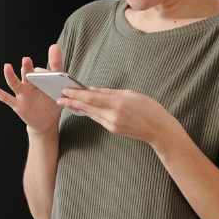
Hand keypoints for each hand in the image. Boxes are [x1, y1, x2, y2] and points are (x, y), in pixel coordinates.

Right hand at [0, 43, 63, 135]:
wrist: (46, 122)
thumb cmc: (51, 102)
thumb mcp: (59, 86)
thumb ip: (57, 67)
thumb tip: (54, 46)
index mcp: (40, 80)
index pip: (40, 72)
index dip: (44, 72)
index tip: (50, 73)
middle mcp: (29, 85)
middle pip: (27, 75)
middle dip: (26, 68)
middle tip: (26, 60)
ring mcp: (22, 94)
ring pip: (14, 84)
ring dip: (10, 76)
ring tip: (7, 66)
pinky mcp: (17, 105)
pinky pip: (5, 97)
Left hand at [57, 85, 178, 146]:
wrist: (159, 130)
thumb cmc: (149, 108)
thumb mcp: (130, 94)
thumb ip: (109, 92)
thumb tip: (92, 89)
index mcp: (118, 103)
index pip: (92, 97)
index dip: (76, 94)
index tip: (65, 90)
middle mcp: (113, 115)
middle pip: (87, 107)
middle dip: (72, 102)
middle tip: (59, 97)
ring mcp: (112, 124)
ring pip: (91, 114)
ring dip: (78, 107)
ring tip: (66, 101)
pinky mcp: (112, 130)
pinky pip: (98, 119)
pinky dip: (89, 113)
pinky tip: (82, 109)